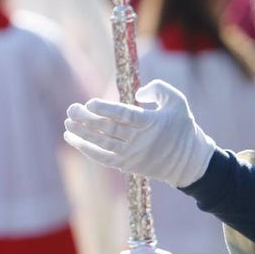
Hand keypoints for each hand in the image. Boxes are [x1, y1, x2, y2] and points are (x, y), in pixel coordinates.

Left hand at [64, 79, 218, 188]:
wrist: (187, 162)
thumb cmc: (181, 127)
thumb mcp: (178, 101)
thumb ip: (158, 89)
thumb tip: (137, 93)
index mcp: (151, 123)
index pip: (124, 116)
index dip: (106, 109)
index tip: (90, 103)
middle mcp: (139, 140)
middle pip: (108, 129)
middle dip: (87, 119)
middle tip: (71, 109)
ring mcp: (132, 154)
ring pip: (102, 144)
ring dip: (82, 134)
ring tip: (67, 123)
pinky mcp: (127, 164)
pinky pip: (102, 158)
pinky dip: (86, 150)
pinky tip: (73, 140)